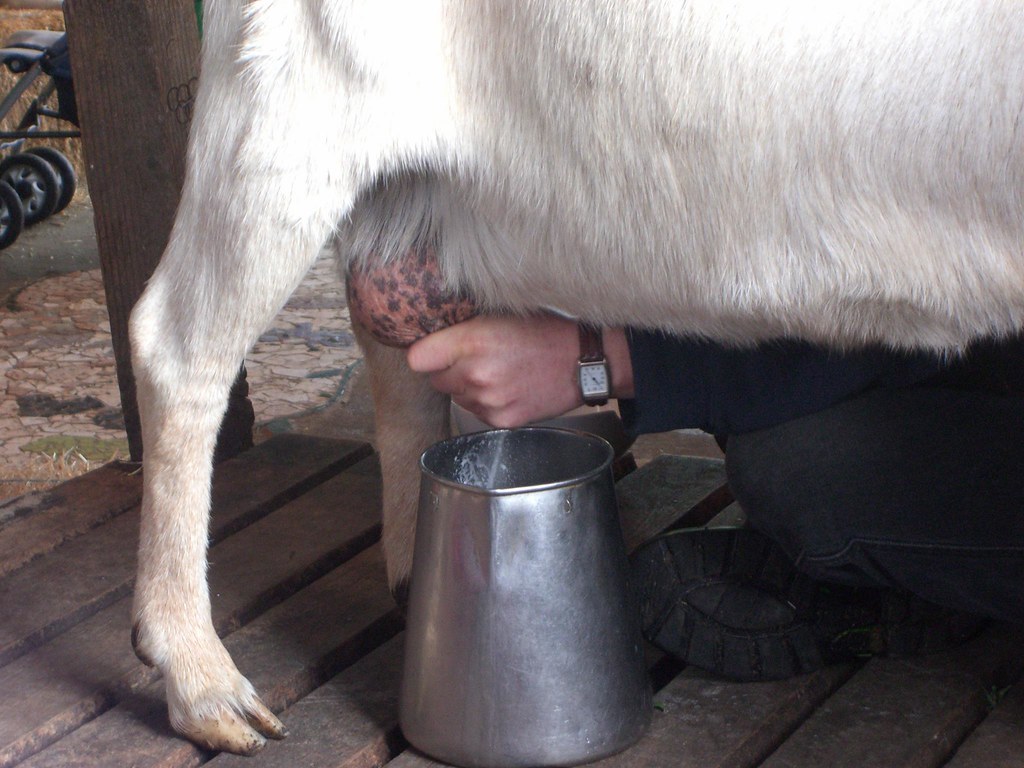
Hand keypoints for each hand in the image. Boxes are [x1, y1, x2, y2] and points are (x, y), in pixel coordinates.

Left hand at [407, 314, 632, 427]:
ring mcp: (490, 401)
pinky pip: (478, 412)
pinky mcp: (503, 420)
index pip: (418, 359)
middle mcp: (476, 374)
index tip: (435, 350)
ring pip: (457, 397)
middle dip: (450, 370)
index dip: (426, 353)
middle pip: (436, 380)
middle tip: (477, 358)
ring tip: (500, 371)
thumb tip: (433, 337)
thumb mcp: (501, 314)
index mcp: (473, 341)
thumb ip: (465, 328)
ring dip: (469, 387)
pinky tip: (510, 387)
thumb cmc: (546, 329)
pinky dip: (487, 403)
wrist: (586, 359)